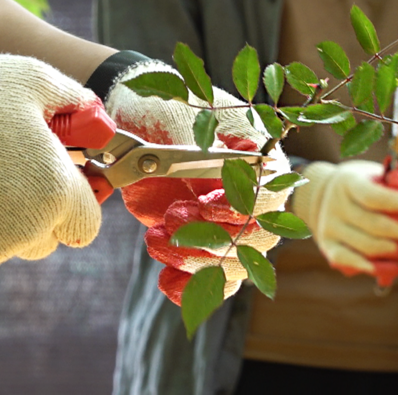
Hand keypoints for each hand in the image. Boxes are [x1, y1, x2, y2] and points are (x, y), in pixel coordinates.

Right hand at [0, 53, 103, 269]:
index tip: (63, 174)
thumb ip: (72, 98)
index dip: (80, 197)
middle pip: (51, 235)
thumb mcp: (28, 78)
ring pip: (12, 242)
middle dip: (44, 208)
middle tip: (17, 167)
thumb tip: (95, 113)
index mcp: (56, 194)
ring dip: (6, 216)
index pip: (89, 220)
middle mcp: (27, 232)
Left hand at [105, 61, 290, 303]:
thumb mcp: (175, 114)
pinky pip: (212, 279)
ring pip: (234, 264)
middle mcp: (250, 195)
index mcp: (256, 157)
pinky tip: (167, 282)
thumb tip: (214, 164)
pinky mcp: (201, 242)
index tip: (204, 205)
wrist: (129, 125)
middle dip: (212, 240)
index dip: (241, 208)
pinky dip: (191, 288)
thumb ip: (195, 140)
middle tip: (169, 220)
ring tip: (155, 240)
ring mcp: (226, 223)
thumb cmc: (159, 110)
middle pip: (256, 238)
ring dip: (196, 263)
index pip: (268, 194)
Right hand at [291, 160, 397, 286]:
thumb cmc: (367, 185)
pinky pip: (352, 264)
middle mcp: (335, 206)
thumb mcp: (382, 175)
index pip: (372, 196)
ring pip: (369, 247)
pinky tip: (396, 268)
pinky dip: (377, 269)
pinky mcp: (330, 249)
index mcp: (349, 182)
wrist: (328, 196)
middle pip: (375, 225)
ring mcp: (330, 229)